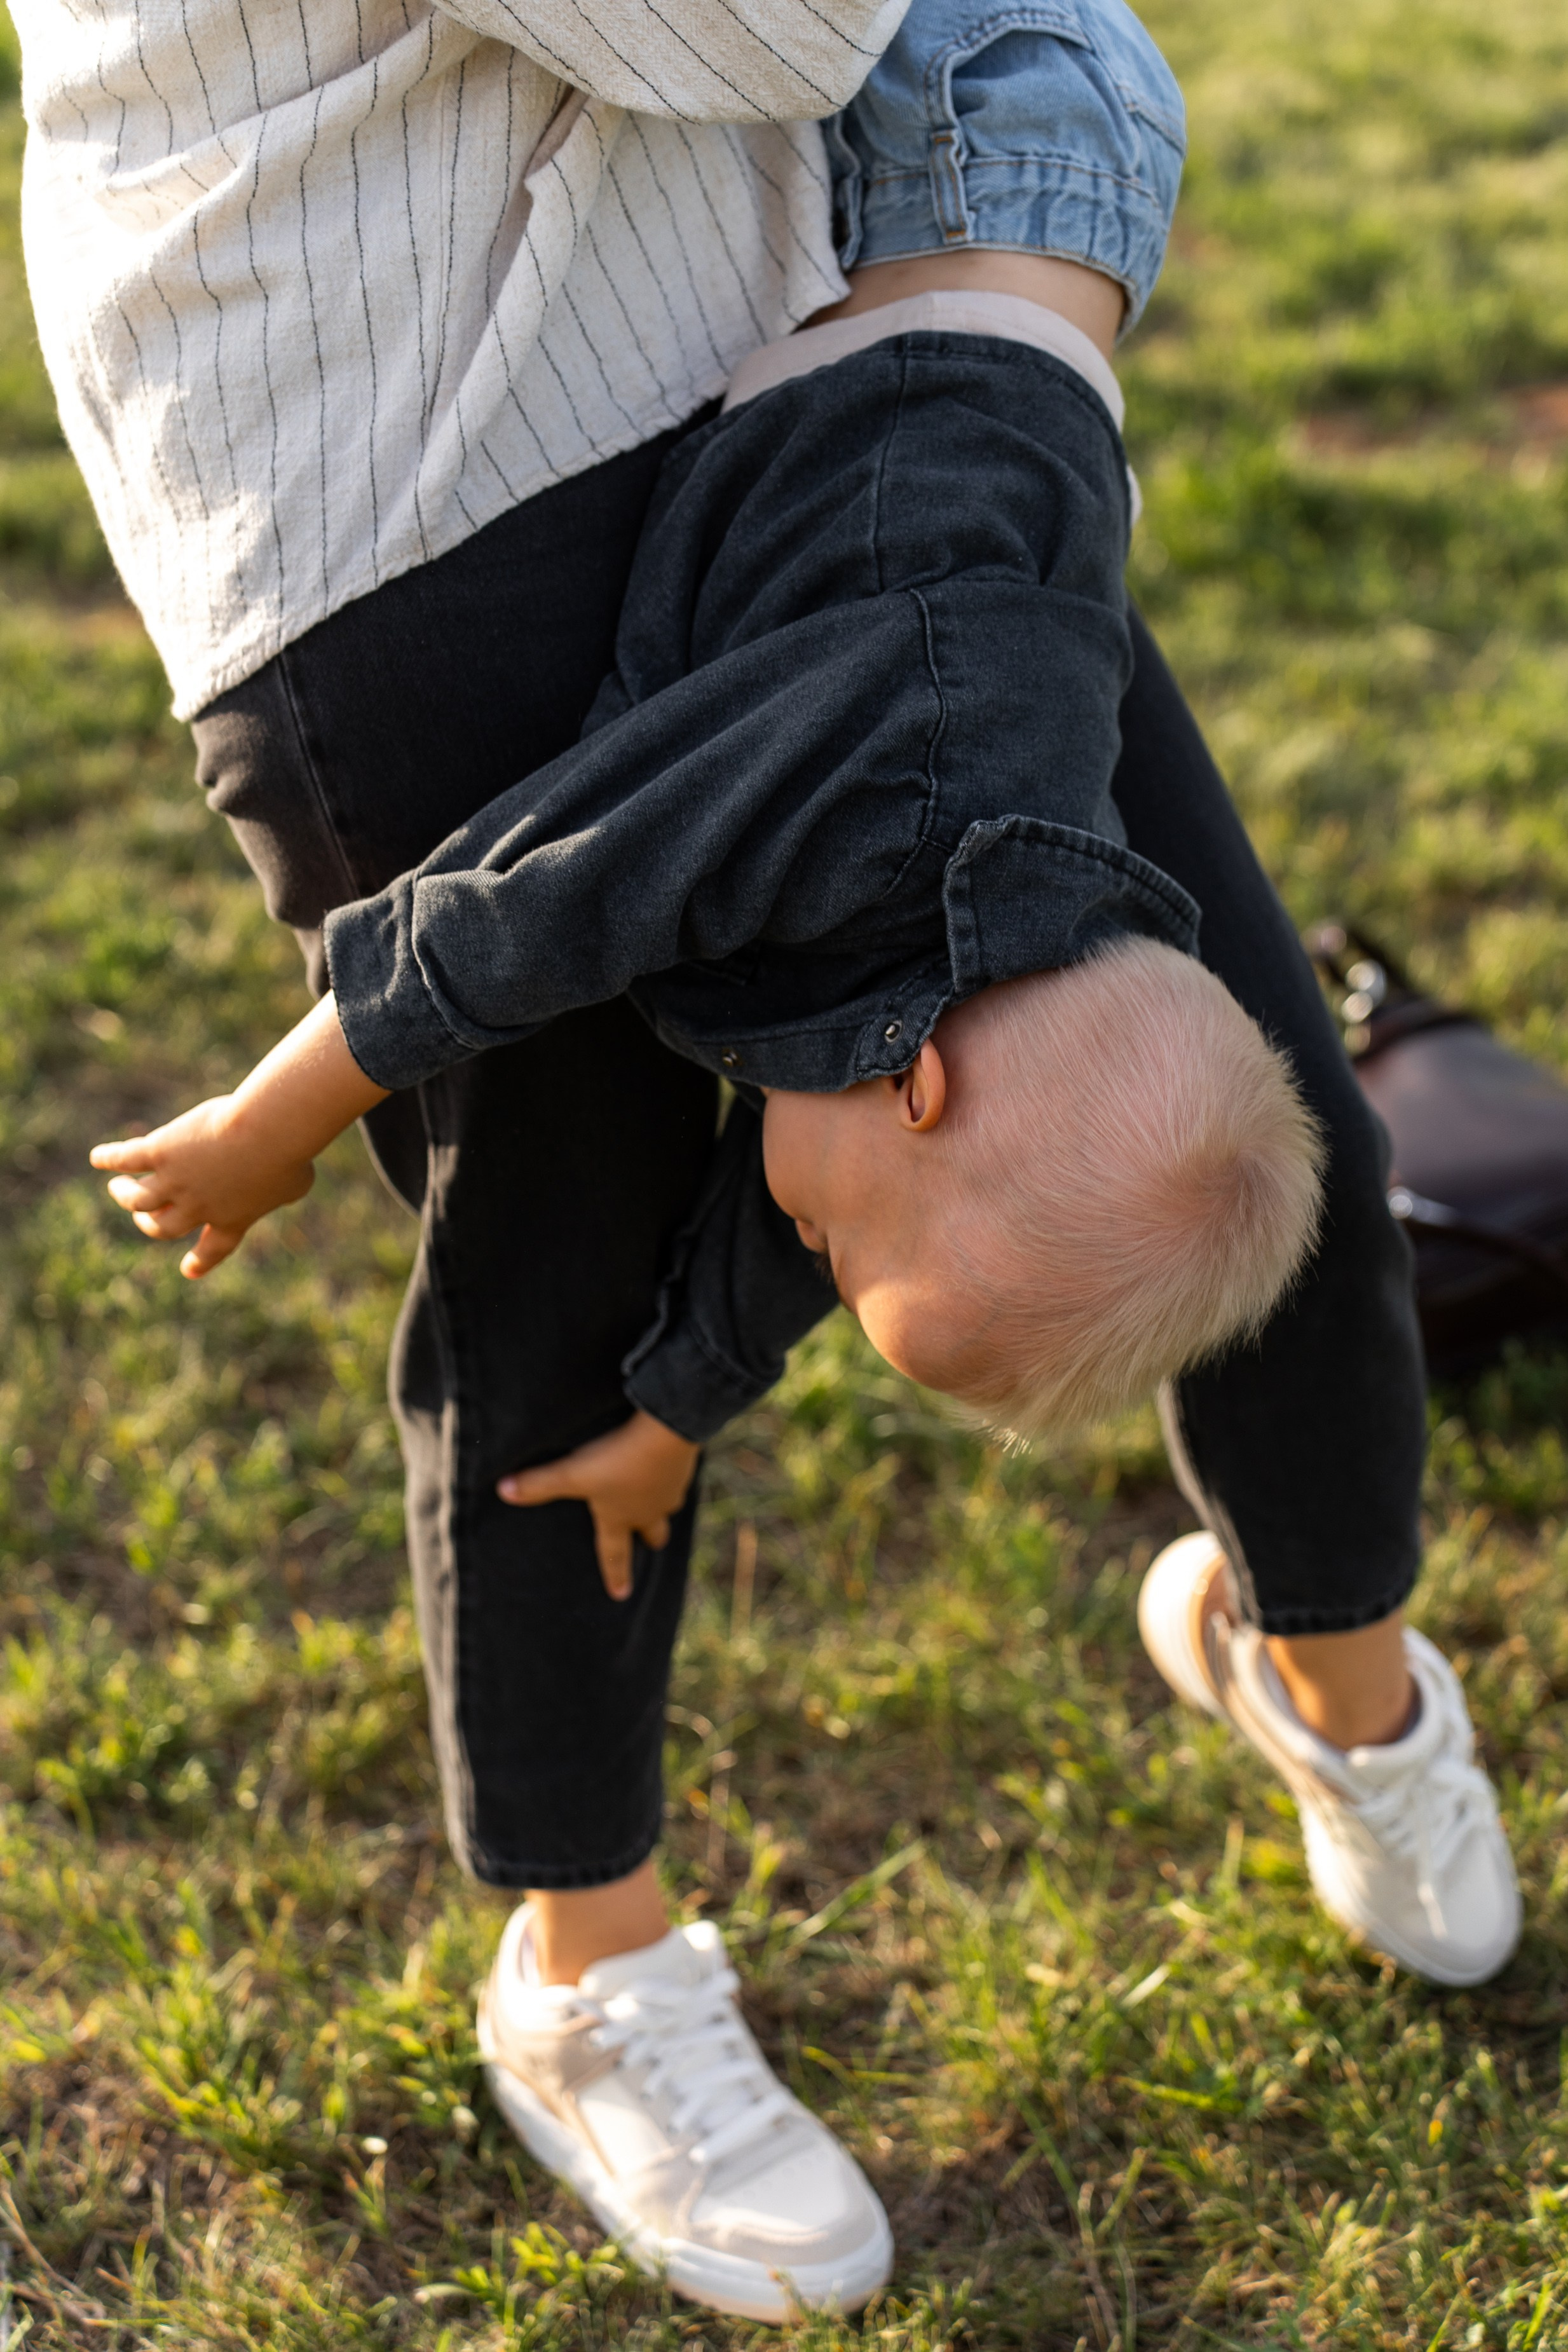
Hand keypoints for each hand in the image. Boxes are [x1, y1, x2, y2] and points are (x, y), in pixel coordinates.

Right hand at [90, 994, 388, 1278]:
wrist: (267, 1133)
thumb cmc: (290, 1153)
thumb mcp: (298, 1181)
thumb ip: (288, 1190)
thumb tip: (292, 1183)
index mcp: (233, 1219)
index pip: (215, 1248)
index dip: (201, 1261)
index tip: (189, 1269)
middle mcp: (198, 1208)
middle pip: (164, 1227)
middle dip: (150, 1225)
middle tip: (143, 1219)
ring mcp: (175, 1182)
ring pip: (138, 1200)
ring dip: (125, 1196)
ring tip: (118, 1190)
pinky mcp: (160, 1152)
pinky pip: (126, 1160)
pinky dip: (109, 1160)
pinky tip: (98, 1158)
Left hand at [499, 1409, 700, 1599]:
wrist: (666, 1433)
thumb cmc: (617, 1459)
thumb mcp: (572, 1473)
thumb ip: (538, 1484)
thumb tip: (502, 1491)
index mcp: (619, 1518)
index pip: (614, 1553)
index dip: (615, 1574)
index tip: (621, 1595)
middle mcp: (648, 1510)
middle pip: (653, 1533)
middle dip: (650, 1538)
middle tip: (650, 1542)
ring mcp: (670, 1490)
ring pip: (668, 1506)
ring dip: (660, 1504)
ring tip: (655, 1496)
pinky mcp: (682, 1466)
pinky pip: (677, 1478)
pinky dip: (670, 1475)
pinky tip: (664, 1462)